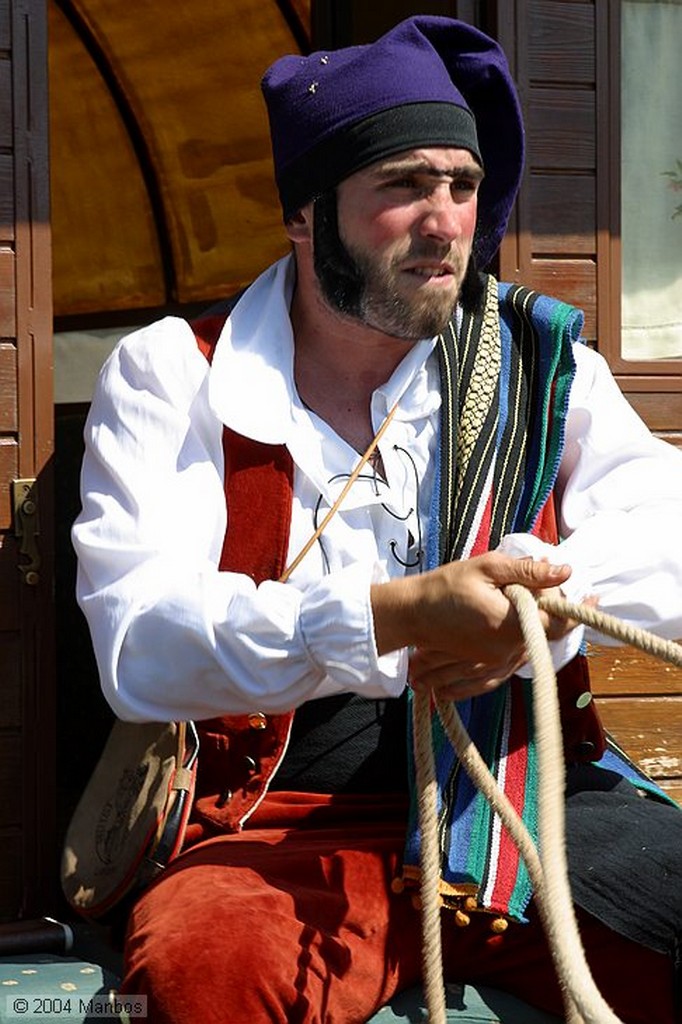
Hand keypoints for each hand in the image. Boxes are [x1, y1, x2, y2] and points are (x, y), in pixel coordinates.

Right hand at [371, 552, 572, 699]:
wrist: (411, 614)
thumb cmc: (445, 586)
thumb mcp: (487, 568)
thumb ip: (528, 571)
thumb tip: (565, 570)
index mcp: (510, 625)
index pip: (558, 622)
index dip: (578, 608)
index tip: (593, 595)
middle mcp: (508, 650)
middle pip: (548, 631)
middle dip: (554, 608)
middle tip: (547, 580)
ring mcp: (498, 661)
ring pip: (535, 641)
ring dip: (539, 620)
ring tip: (525, 593)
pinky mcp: (489, 664)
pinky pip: (519, 652)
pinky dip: (525, 636)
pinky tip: (517, 615)